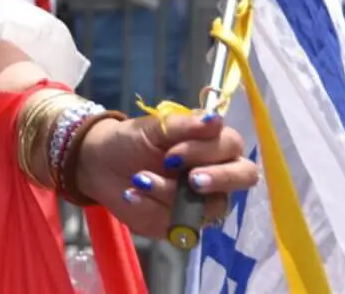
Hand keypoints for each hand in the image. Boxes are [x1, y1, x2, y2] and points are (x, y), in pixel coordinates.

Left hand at [72, 109, 257, 238]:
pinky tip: (132, 195)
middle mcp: (216, 173)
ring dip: (170, 192)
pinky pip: (182, 225)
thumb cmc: (132, 140)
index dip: (208, 150)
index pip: (232, 146)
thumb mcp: (152, 128)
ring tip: (138, 180)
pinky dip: (153, 208)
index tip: (173, 151)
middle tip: (190, 179)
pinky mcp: (184, 223)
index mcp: (212, 144)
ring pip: (210, 205)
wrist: (101, 164)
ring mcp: (204, 201)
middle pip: (243, 177)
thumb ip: (183, 125)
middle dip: (218, 178)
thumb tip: (215, 119)